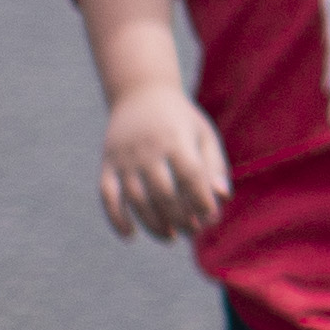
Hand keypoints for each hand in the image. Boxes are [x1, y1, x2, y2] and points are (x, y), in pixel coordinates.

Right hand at [100, 86, 230, 241]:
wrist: (140, 93)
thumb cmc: (180, 119)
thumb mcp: (203, 134)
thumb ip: (215, 166)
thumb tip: (222, 198)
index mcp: (175, 139)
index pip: (190, 177)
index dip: (202, 201)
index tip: (211, 217)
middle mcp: (147, 149)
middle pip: (163, 193)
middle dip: (181, 218)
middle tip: (193, 231)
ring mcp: (124, 158)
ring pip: (136, 200)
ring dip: (154, 224)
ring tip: (171, 236)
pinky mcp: (107, 164)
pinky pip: (108, 196)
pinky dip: (116, 218)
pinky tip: (130, 235)